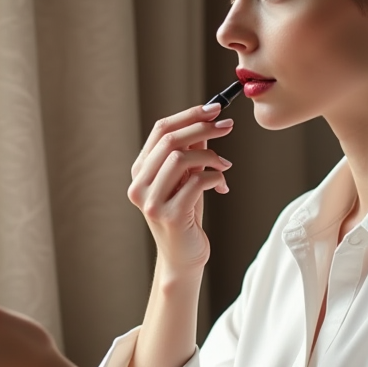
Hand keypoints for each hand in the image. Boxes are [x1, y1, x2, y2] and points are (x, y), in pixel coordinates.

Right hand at [127, 102, 233, 274]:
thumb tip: (207, 119)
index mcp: (140, 171)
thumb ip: (190, 151)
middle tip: (227, 126)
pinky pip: (197, 182)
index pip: (160, 130)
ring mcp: (151, 202)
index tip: (215, 109)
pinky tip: (222, 185)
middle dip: (202, 128)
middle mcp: (139, 185)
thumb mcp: (186, 178)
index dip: (189, 115)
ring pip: (180, 159)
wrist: (184, 257)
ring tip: (225, 165)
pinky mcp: (170, 215)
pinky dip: (215, 177)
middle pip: (170, 140)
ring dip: (210, 156)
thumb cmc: (186, 215)